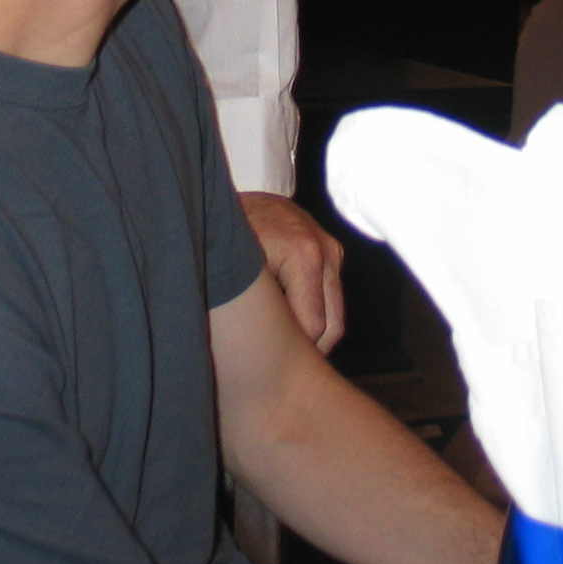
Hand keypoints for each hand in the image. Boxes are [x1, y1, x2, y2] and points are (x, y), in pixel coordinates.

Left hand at [239, 192, 345, 353]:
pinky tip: (286, 320)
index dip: (292, 350)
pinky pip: (329, 297)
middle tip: (277, 362)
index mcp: (304, 255)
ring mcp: (333, 250)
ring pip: (335, 315)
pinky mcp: (332, 251)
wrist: (229, 200)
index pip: (314, 327)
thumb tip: (271, 350)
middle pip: (332, 326)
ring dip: (312, 333)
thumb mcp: (238, 276)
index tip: (268, 360)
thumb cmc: (227, 238)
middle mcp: (326, 251)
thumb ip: (261, 309)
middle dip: (308, 349)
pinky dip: (313, 313)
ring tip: (280, 345)